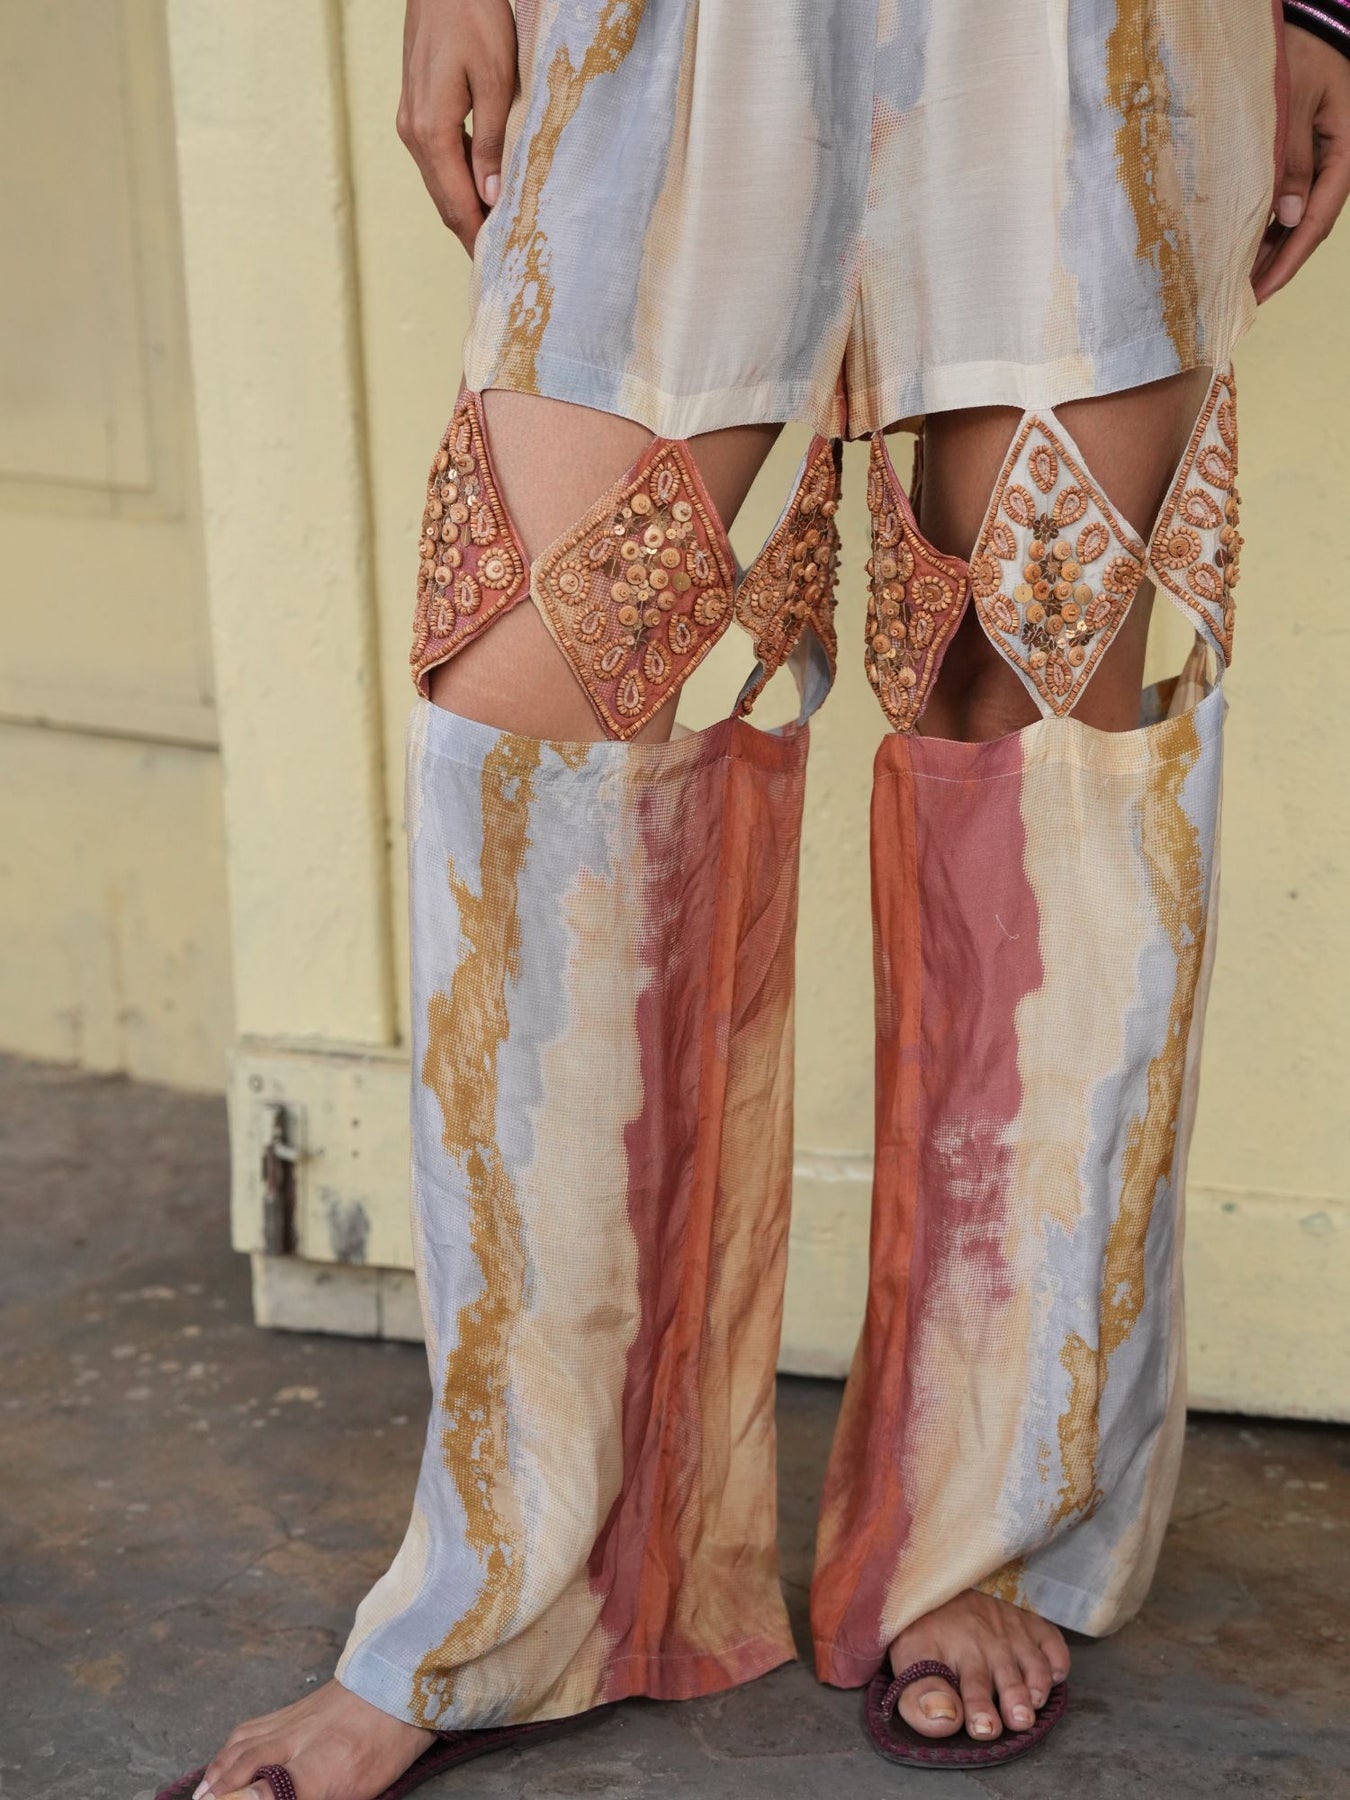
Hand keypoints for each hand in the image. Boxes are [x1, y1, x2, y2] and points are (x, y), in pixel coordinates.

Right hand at [398, 0, 516, 254]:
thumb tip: (490, 199)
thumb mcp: (496, 80)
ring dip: (465, 211)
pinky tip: (482, 192)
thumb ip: (492, 142)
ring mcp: (410, 121)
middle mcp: (413, 132)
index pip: (456, 205)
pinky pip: (438, 160)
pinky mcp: (416, 109)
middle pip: (443, 201)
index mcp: (431, 132)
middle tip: (499, 265)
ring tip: (495, 236)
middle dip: (470, 235)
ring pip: (439, 183)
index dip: (477, 240)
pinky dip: (458, 183)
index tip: (496, 269)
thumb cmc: (473, 17)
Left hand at [1252, 24, 1349, 300]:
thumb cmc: (1300, 55)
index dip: (1288, 261)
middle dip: (1274, 267)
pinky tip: (1239, 246)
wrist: (1307, 26)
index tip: (1259, 292)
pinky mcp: (1298, 158)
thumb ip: (1292, 157)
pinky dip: (1263, 226)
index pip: (1317, 220)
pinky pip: (1282, 200)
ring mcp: (1317, 164)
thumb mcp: (1294, 102)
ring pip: (1293, 219)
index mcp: (1345, 153)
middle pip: (1305, 229)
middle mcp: (1334, 165)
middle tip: (1237, 300)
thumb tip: (1289, 216)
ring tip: (1233, 283)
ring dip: (1266, 251)